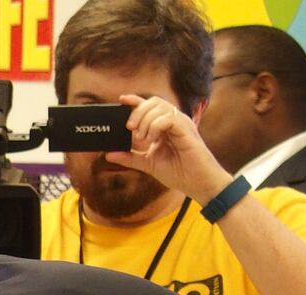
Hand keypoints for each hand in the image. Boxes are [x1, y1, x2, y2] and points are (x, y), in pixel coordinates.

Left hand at [107, 95, 232, 205]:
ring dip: (145, 121)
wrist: (196, 183)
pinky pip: (168, 118)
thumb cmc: (179, 173)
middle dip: (137, 112)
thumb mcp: (148, 164)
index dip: (136, 100)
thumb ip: (130, 158)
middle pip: (154, 102)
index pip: (151, 106)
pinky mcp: (187, 129)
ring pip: (160, 107)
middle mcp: (174, 121)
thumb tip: (109, 154)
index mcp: (165, 126)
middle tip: (130, 128)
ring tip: (142, 139)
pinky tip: (152, 140)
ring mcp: (182, 124)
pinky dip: (155, 126)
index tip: (121, 99)